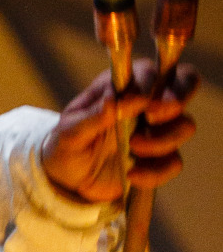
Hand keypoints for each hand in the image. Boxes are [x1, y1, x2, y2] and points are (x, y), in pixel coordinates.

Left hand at [41, 59, 198, 204]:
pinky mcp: (159, 159)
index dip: (152, 82)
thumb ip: (92, 115)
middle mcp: (146, 103)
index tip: (140, 101)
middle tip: (154, 116)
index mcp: (123, 86)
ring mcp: (157, 130)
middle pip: (186, 82)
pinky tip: (132, 175)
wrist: (67, 181)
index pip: (151, 70)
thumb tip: (113, 99)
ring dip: (162, 140)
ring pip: (185, 125)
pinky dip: (155, 171)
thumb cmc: (66, 144)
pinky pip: (173, 163)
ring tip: (132, 148)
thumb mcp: (69, 131)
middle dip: (179, 96)